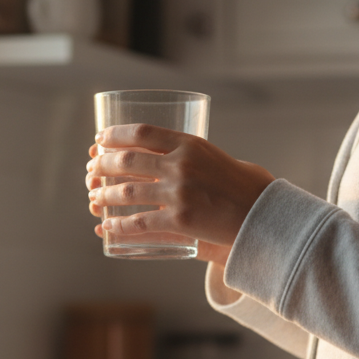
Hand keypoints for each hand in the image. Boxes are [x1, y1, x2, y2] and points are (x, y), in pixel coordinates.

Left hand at [85, 124, 274, 249]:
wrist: (266, 215)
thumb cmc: (248, 188)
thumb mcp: (219, 159)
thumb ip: (195, 157)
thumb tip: (171, 158)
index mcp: (190, 144)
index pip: (140, 133)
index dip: (114, 136)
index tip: (100, 141)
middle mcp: (180, 164)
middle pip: (126, 160)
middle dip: (102, 165)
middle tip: (92, 171)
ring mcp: (178, 193)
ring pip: (125, 192)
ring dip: (103, 195)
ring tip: (94, 198)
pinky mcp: (179, 221)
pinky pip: (138, 222)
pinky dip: (117, 224)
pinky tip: (106, 226)